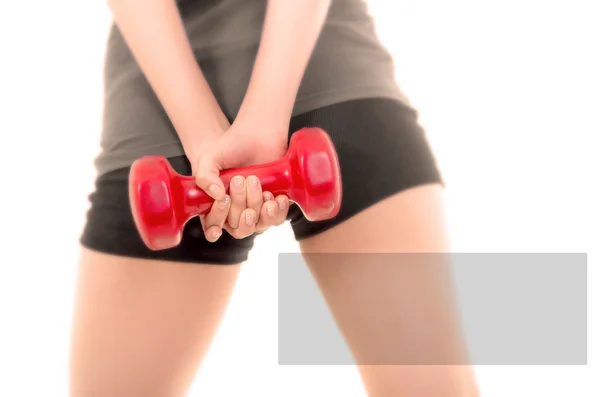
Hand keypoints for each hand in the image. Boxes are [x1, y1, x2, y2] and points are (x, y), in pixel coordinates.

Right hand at [192, 118, 290, 241]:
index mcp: (215, 205)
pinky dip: (276, 211)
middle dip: (238, 204)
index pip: (212, 226)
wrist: (258, 135)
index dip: (214, 226)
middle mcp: (234, 211)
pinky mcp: (272, 206)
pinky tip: (275, 196)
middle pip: (236, 227)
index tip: (220, 215)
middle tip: (239, 179)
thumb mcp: (210, 158)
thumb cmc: (230, 146)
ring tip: (257, 184)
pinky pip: (275, 220)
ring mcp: (254, 209)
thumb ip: (204, 176)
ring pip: (256, 225)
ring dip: (257, 206)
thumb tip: (217, 195)